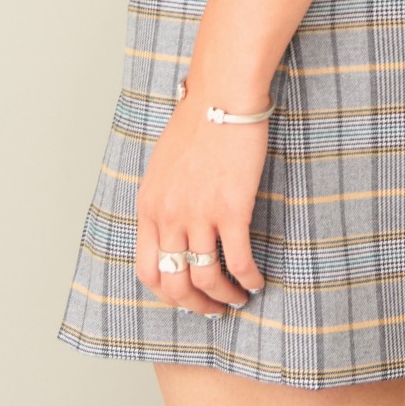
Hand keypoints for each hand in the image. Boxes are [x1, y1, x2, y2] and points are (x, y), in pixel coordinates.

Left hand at [134, 80, 269, 315]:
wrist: (221, 95)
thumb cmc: (196, 123)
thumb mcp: (163, 167)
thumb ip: (164, 201)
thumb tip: (173, 231)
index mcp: (149, 207)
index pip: (148, 271)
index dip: (167, 294)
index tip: (185, 298)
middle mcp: (168, 216)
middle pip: (174, 284)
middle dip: (195, 305)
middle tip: (213, 310)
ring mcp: (199, 214)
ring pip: (206, 278)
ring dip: (224, 297)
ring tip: (238, 298)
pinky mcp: (231, 209)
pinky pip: (238, 260)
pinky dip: (248, 279)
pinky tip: (257, 281)